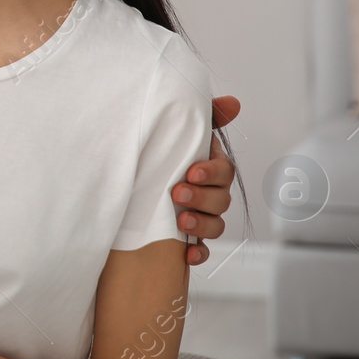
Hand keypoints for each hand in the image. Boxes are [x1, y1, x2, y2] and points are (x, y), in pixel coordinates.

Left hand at [174, 95, 240, 265]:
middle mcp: (208, 193)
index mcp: (208, 168)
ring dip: (201, 225)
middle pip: (221, 199)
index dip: (210, 172)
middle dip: (201, 197)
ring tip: (180, 222)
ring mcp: (200, 217)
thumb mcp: (176, 130)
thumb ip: (205, 116)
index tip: (190, 172)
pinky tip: (187, 255)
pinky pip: (203, 251)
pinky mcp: (189, 240)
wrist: (125, 185)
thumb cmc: (157, 153)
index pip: (223, 170)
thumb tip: (233, 103)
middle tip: (177, 193)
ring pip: (216, 225)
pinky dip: (199, 254)